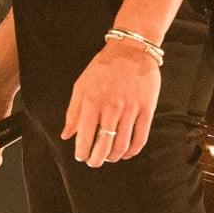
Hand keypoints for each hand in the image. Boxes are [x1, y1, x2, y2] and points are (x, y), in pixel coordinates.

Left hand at [61, 39, 160, 165]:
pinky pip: (140, 138)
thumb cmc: (103, 67)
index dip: (82, 152)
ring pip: (122, 145)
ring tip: (109, 157)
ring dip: (114, 156)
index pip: (86, 136)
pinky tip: (127, 153)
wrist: (131, 50)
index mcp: (92, 101)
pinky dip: (133, 151)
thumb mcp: (82, 85)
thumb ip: (73, 111)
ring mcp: (131, 109)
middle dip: (97, 159)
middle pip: (104, 145)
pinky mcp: (147, 109)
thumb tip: (66, 135)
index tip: (81, 157)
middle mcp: (111, 107)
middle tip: (94, 163)